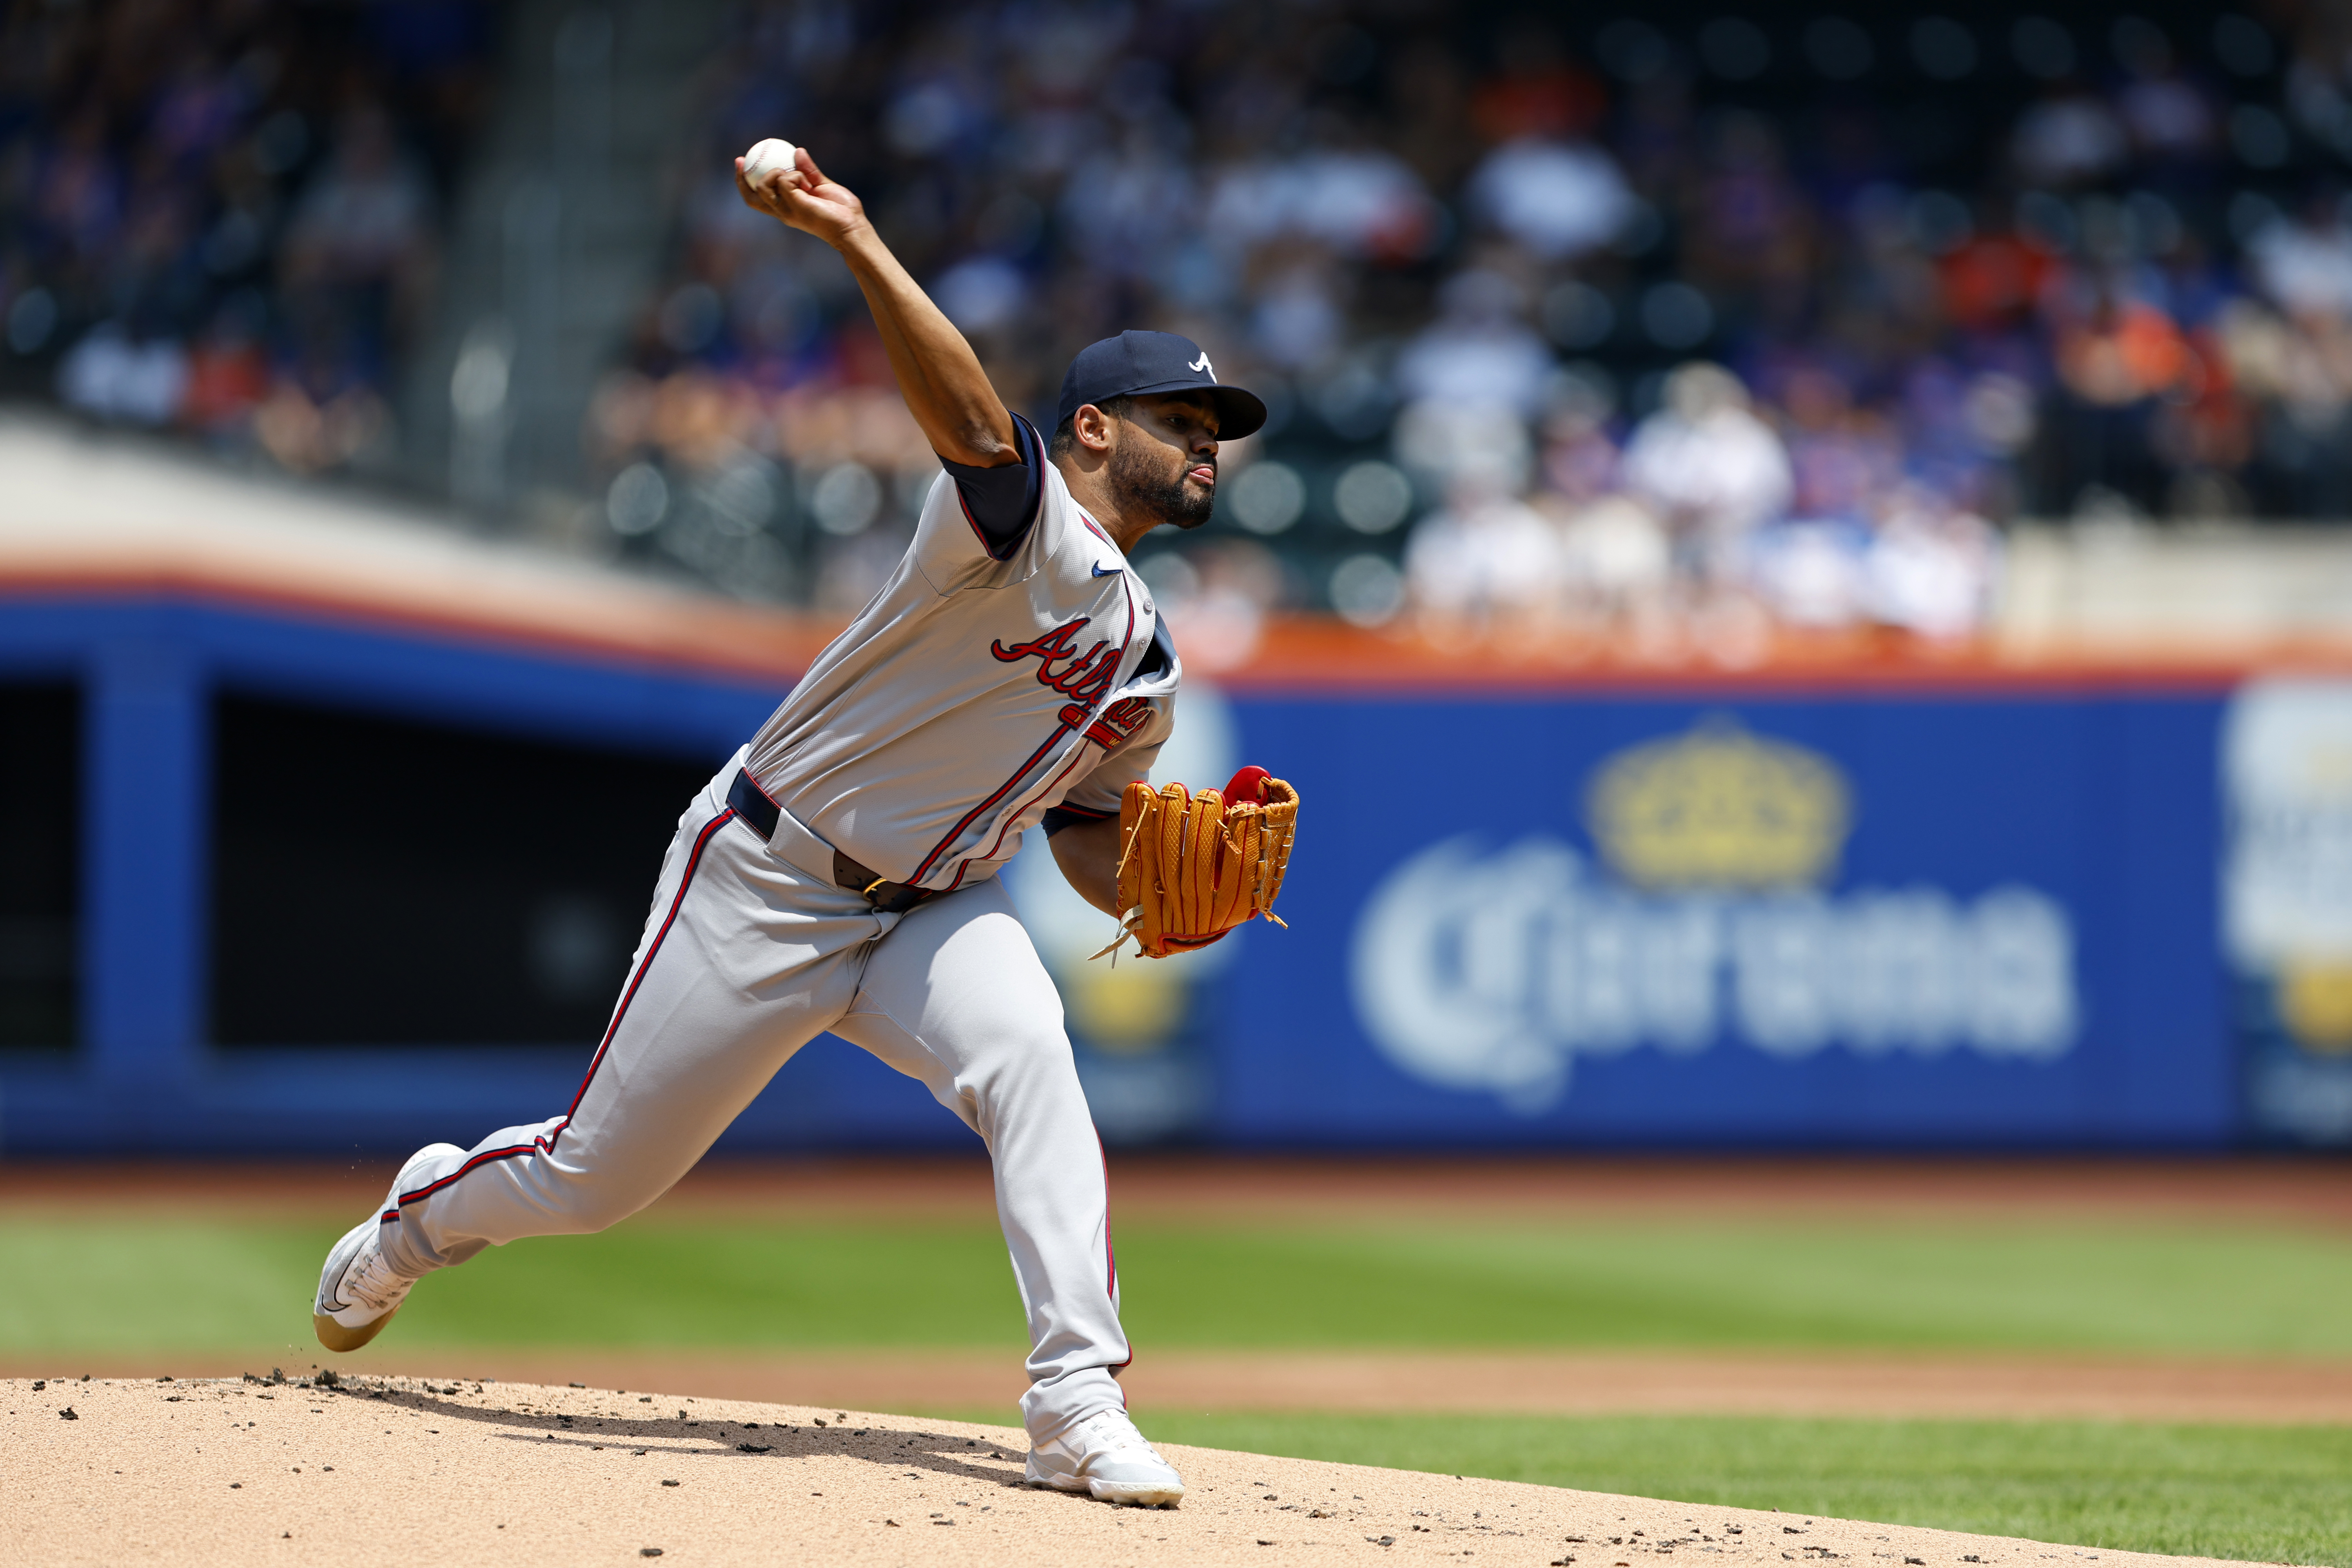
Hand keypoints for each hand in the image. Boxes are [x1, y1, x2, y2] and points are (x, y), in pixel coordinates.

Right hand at [735, 145, 868, 249]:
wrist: (853, 227)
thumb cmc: (842, 211)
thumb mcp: (822, 186)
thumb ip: (809, 171)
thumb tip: (798, 152)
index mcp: (786, 208)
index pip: (757, 199)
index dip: (744, 183)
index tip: (742, 163)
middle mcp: (782, 212)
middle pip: (751, 198)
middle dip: (741, 178)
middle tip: (742, 160)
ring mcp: (787, 210)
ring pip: (763, 186)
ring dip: (777, 173)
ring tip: (799, 177)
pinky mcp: (795, 206)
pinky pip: (785, 181)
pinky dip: (796, 175)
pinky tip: (809, 182)